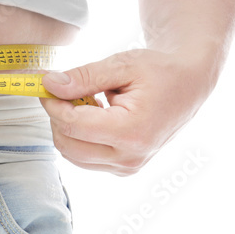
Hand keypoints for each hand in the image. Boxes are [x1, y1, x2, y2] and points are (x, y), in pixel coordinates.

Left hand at [39, 48, 216, 175]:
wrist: (189, 84)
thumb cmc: (160, 70)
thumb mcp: (121, 65)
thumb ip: (83, 77)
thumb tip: (49, 85)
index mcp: (132, 132)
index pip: (72, 124)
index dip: (52, 103)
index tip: (45, 83)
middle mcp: (130, 157)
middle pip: (67, 144)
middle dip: (56, 116)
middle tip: (61, 89)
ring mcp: (127, 167)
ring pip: (72, 154)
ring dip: (67, 126)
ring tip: (85, 100)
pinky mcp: (123, 168)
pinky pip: (85, 157)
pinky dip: (79, 136)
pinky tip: (94, 114)